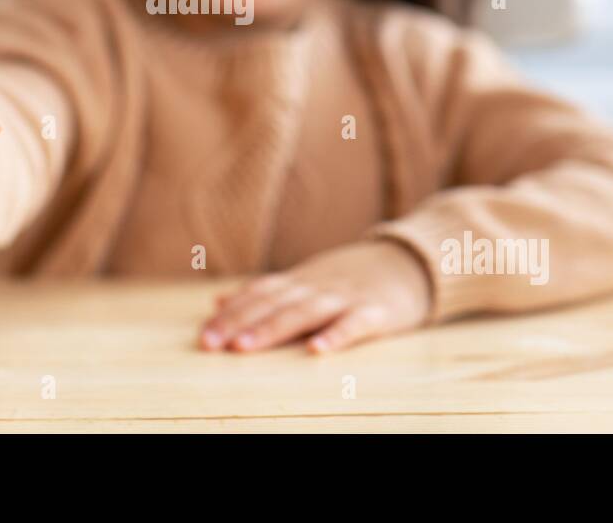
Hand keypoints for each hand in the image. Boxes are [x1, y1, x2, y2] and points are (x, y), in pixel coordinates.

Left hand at [198, 239, 432, 353]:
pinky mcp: (377, 312)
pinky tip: (317, 351)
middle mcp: (317, 287)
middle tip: (209, 343)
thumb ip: (263, 292)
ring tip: (244, 347)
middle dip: (239, 323)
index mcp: (299, 282)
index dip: (230, 313)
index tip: (203, 334)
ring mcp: (346, 297)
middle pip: (273, 303)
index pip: (258, 294)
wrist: (409, 261)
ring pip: (304, 312)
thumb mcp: (304, 279)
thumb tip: (217, 301)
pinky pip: (355, 324)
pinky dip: (336, 335)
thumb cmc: (350, 277)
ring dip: (272, 328)